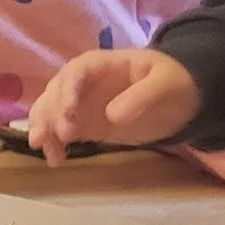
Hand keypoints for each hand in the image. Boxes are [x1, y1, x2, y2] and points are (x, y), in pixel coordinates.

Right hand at [29, 50, 201, 161]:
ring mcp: (82, 103)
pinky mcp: (85, 124)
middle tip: (51, 136)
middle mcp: (85, 81)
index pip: (77, 71)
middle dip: (50, 112)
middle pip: (57, 91)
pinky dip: (54, 144)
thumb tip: (111, 116)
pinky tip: (55, 160)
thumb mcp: (164, 84)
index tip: (68, 114)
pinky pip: (61, 131)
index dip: (68, 90)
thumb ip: (141, 96)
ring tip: (42, 148)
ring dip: (43, 127)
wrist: (181, 99)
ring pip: (52, 111)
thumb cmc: (173, 82)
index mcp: (103, 64)